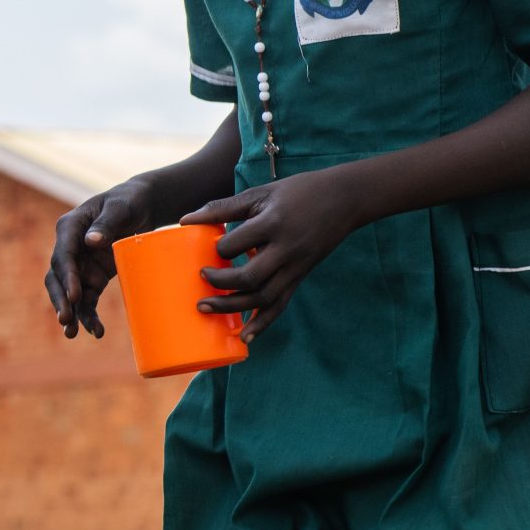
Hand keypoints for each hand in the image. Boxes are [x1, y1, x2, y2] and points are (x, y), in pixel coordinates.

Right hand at [45, 180, 157, 338]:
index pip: (63, 254)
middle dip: (60, 299)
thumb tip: (91, 241)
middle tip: (66, 320)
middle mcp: (70, 247)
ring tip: (73, 333)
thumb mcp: (121, 207)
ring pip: (68, 293)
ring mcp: (80, 264)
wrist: (142, 206)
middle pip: (58, 277)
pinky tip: (95, 331)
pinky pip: (86, 299)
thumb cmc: (129, 201)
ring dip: (70, 313)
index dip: (67, 276)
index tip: (75, 296)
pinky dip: (88, 315)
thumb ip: (106, 222)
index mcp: (70, 227)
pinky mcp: (92, 276)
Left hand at [181, 166, 366, 340]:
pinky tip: (245, 337)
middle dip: (220, 283)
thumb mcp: (260, 194)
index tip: (208, 247)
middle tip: (201, 279)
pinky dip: (262, 323)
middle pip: (249, 277)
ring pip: (263, 297)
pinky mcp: (300, 277)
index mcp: (273, 224)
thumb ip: (222, 207)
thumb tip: (184, 220)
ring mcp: (296, 267)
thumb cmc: (298, 192)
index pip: (236, 244)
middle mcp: (286, 250)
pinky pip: (281, 304)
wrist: (345, 200)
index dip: (218, 248)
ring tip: (207, 308)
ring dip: (233, 307)